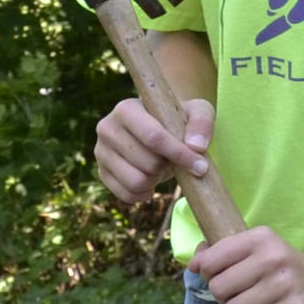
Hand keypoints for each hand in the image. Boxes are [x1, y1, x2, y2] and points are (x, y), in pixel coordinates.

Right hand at [92, 91, 214, 205]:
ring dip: (156, 180)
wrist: (158, 130)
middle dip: (168, 166)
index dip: (179, 154)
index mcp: (126, 108)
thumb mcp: (197, 112)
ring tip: (161, 168)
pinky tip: (151, 182)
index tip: (201, 166)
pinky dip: (144, 193)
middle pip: (147, 162)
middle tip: (172, 159)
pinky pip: (126, 194)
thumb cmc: (178, 119)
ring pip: (136, 181)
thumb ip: (202, 123)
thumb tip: (196, 146)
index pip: (153, 137)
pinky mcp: (102, 172)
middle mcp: (107, 128)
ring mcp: (101, 152)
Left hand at [193, 223, 303, 303]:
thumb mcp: (261, 249)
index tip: (222, 278)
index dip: (209, 275)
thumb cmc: (286, 269)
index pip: (211, 260)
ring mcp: (285, 284)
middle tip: (239, 298)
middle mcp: (273, 257)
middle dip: (223, 298)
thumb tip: (193, 263)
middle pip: (219, 288)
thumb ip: (226, 251)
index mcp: (261, 238)